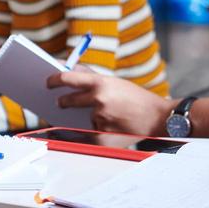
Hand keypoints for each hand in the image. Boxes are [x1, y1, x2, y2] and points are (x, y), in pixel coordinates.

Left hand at [47, 70, 171, 133]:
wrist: (160, 117)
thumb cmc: (138, 99)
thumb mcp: (116, 82)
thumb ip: (91, 78)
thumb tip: (68, 70)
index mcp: (101, 83)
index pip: (67, 78)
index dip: (53, 80)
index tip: (47, 82)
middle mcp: (99, 100)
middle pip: (68, 101)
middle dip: (62, 102)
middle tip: (59, 103)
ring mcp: (100, 119)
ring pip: (81, 119)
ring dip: (85, 119)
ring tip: (104, 118)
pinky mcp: (101, 136)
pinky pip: (85, 134)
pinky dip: (90, 132)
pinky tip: (102, 130)